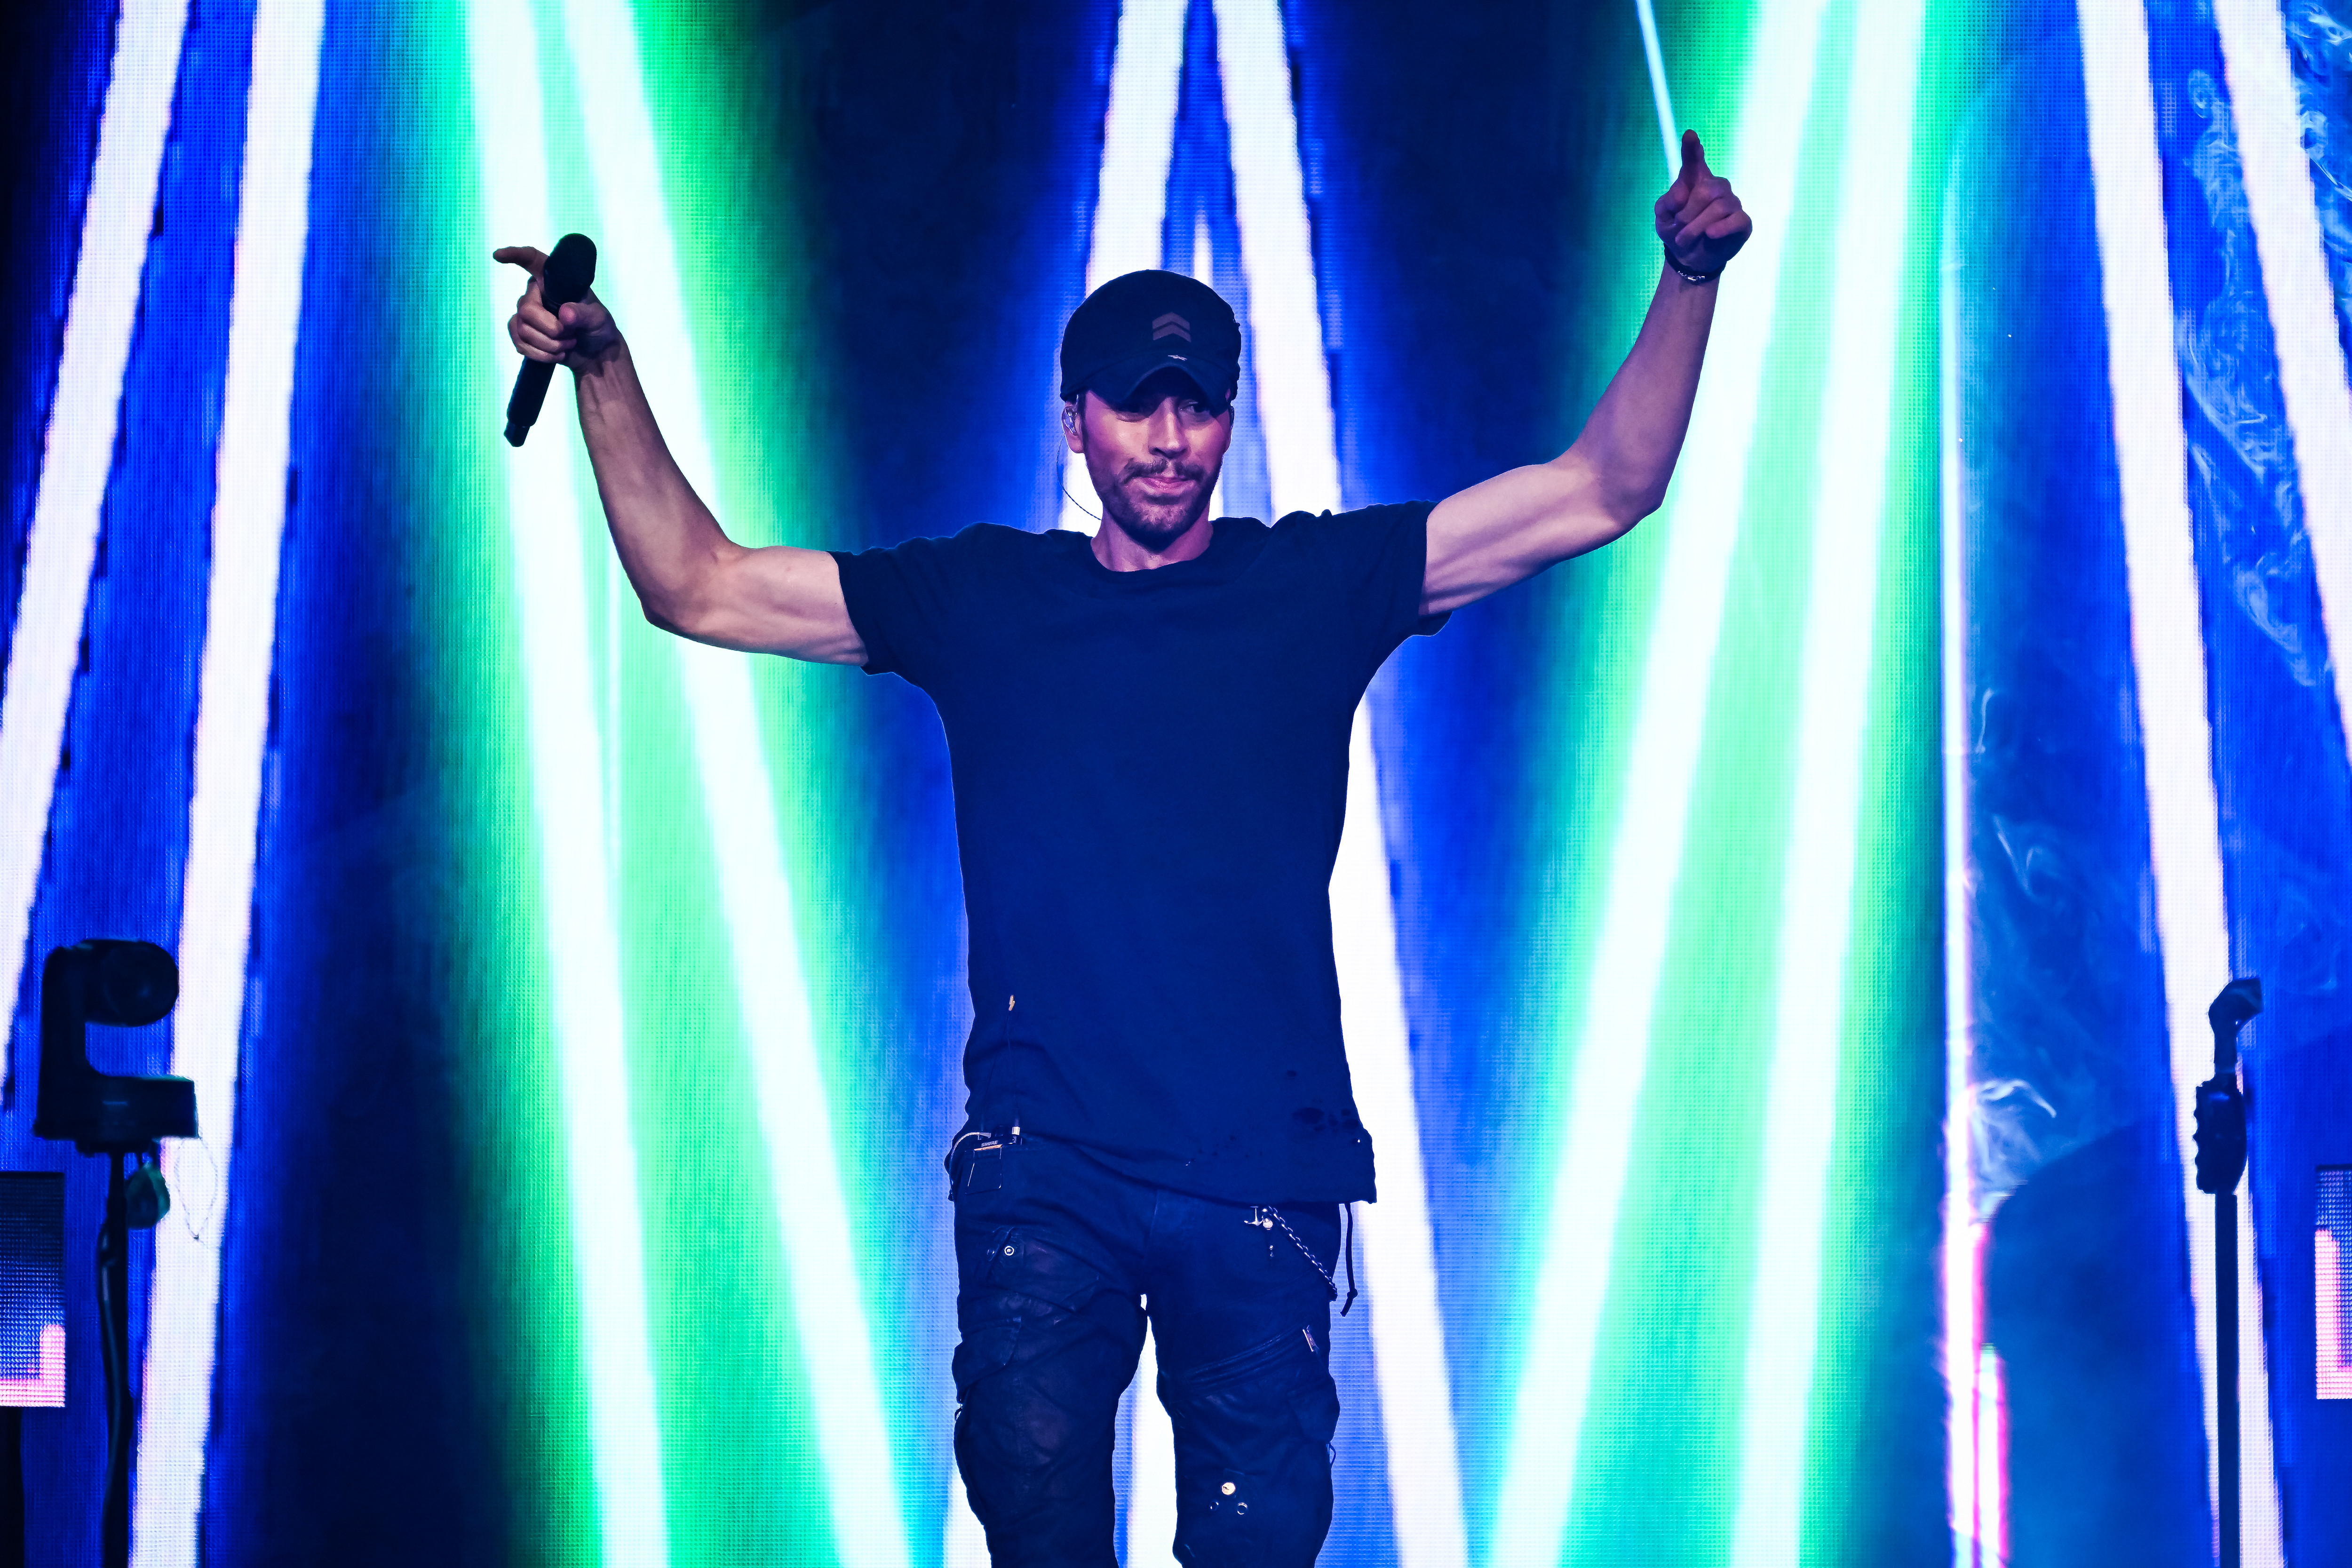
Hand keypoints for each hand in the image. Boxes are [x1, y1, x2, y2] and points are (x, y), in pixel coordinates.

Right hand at [495, 244, 620, 368]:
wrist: (595, 354)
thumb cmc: (598, 328)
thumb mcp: (599, 318)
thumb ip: (584, 315)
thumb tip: (565, 314)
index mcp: (554, 280)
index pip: (532, 260)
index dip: (515, 255)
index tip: (499, 255)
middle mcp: (537, 293)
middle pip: (526, 309)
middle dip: (550, 329)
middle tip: (570, 335)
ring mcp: (527, 313)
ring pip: (522, 329)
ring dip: (549, 344)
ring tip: (568, 344)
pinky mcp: (523, 332)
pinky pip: (519, 342)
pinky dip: (540, 353)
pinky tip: (556, 354)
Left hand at [1653, 130, 1751, 278]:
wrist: (1689, 259)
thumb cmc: (1676, 231)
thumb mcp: (1663, 217)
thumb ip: (1667, 201)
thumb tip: (1682, 192)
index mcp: (1695, 181)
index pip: (1694, 162)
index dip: (1692, 149)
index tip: (1689, 135)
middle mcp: (1717, 187)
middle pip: (1706, 190)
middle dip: (1688, 214)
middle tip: (1678, 231)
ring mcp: (1732, 203)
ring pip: (1718, 207)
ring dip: (1696, 227)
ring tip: (1685, 239)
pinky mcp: (1742, 221)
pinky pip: (1736, 220)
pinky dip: (1721, 229)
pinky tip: (1710, 235)